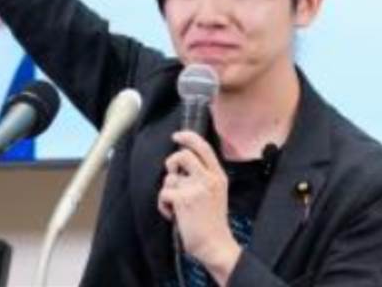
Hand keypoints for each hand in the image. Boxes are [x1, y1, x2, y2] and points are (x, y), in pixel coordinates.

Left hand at [157, 131, 240, 283]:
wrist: (215, 244)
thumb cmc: (212, 222)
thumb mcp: (216, 193)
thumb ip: (203, 177)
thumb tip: (180, 164)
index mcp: (218, 176)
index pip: (204, 148)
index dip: (188, 137)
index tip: (177, 136)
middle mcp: (209, 179)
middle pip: (183, 155)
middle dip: (171, 162)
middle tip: (172, 173)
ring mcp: (196, 188)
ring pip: (170, 177)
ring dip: (168, 191)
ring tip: (176, 206)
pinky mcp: (183, 200)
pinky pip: (163, 193)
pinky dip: (163, 205)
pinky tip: (172, 215)